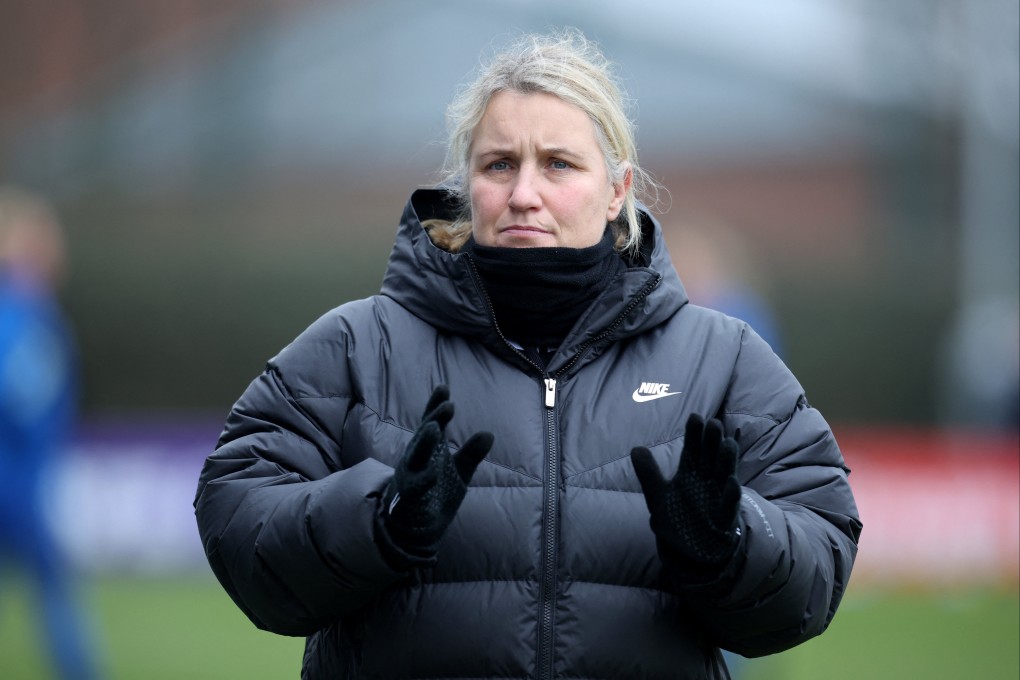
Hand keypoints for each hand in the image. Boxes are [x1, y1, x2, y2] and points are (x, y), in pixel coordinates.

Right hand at [380, 385, 493, 564]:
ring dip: (423, 444)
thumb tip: (489, 433)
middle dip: (434, 420)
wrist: (414, 529)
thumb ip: (471, 454)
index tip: (444, 388)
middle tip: (448, 406)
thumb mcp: (458, 472)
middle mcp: (415, 460)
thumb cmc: (435, 493)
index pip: (430, 424)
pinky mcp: (408, 500)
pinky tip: (433, 473)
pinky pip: (414, 489)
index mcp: (427, 450)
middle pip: (423, 436)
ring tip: (433, 429)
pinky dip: (423, 480)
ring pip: (414, 459)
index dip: (435, 406)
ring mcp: (409, 479)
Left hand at [630, 413, 740, 571]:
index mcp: (690, 472)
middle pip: (710, 457)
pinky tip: (731, 483)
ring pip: (724, 475)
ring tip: (726, 444)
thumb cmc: (678, 517)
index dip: (694, 434)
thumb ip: (648, 473)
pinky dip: (730, 495)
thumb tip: (635, 448)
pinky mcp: (724, 518)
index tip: (695, 417)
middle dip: (712, 441)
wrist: (691, 549)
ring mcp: (718, 497)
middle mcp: (707, 480)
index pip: (692, 449)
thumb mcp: (658, 495)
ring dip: (726, 460)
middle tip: (713, 423)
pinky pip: (728, 505)